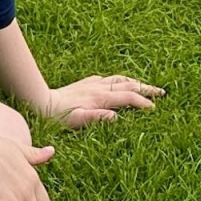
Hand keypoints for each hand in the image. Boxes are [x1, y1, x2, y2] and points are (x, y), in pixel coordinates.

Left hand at [38, 74, 164, 128]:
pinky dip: (118, 80)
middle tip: (161, 93)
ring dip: (135, 82)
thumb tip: (117, 116)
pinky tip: (117, 83)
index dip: (143, 102)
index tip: (155, 108)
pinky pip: (107, 79)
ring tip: (145, 86)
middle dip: (146, 88)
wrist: (39, 102)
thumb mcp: (76, 121)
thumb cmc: (57, 116)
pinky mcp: (85, 84)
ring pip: (119, 79)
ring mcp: (92, 84)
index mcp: (100, 98)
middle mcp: (98, 87)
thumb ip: (97, 118)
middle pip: (128, 84)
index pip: (128, 97)